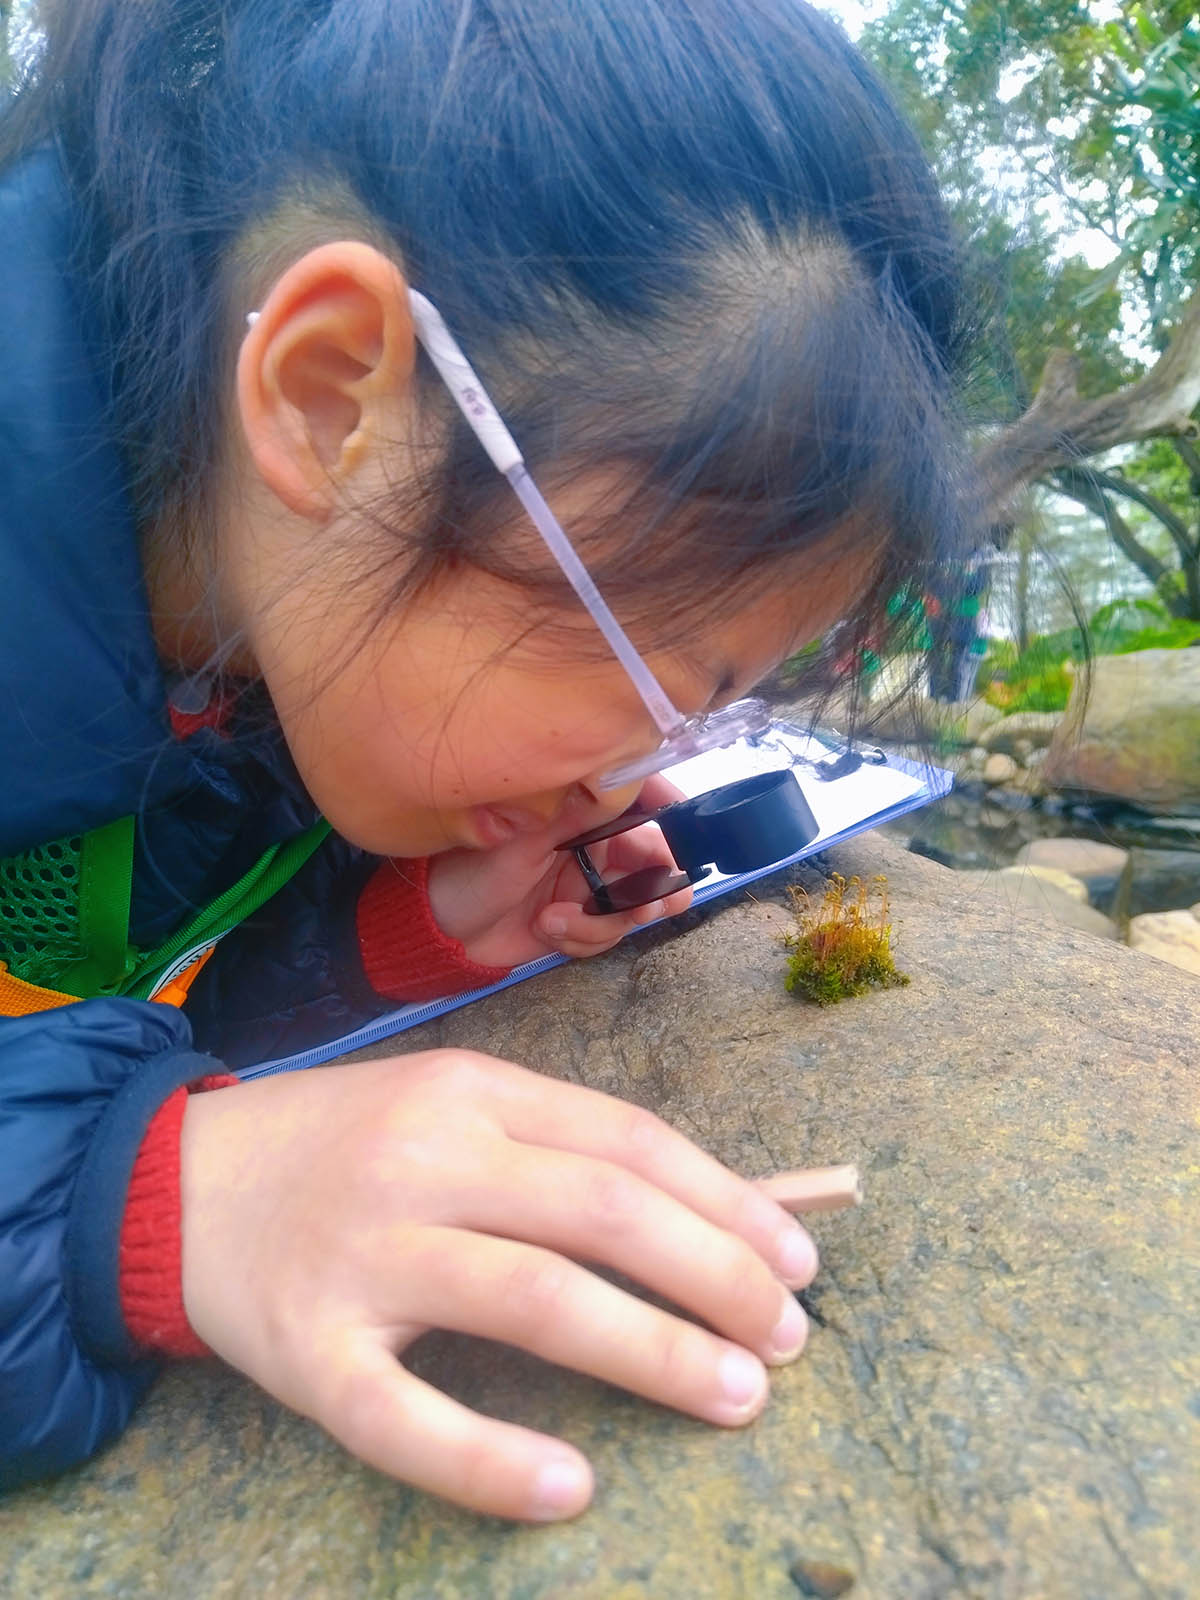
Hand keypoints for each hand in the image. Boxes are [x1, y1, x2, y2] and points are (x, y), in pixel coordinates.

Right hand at [180, 1050, 818, 1520]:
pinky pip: (405, 1419)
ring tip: (736, 1396)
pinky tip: (568, 1487)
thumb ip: (558, 1148)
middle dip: (718, 1276)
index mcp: (470, 1094)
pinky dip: (491, 1461)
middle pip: (601, 1213)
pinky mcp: (307, 1351)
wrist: (178, 1182)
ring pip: (533, 1301)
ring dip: (654, 1353)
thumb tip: (710, 1214)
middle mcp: (424, 1161)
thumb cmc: (346, 1147)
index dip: (726, 1203)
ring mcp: (364, 1257)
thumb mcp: (451, 1109)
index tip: (797, 1262)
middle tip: (789, 1341)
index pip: (628, 1141)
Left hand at [426, 775, 694, 966]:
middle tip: (642, 908)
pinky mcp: (580, 923)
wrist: (440, 929)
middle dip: (649, 891)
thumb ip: (579, 814)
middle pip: (653, 865)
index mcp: (581, 813)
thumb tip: (623, 783)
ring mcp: (588, 887)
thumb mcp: (525, 837)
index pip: (644, 805)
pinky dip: (582, 939)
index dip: (674, 821)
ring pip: (633, 909)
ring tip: (555, 922)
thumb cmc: (471, 870)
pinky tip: (547, 932)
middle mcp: (593, 848)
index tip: (688, 841)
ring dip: (599, 923)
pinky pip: (608, 936)